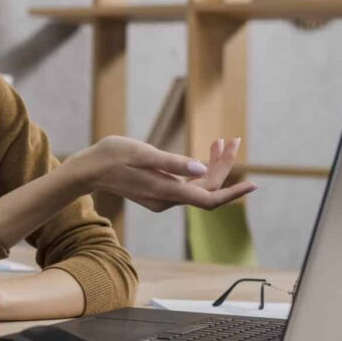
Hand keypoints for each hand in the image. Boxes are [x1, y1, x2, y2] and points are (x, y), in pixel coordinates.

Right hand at [70, 136, 255, 212]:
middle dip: (223, 166)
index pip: (209, 198)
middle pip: (207, 189)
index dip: (233, 192)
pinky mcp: (158, 193)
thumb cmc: (111, 156)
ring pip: (198, 187)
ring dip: (212, 166)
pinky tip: (203, 155)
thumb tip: (200, 166)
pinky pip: (187, 186)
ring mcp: (163, 199)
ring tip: (221, 142)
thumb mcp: (142, 153)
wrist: (87, 170)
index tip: (254, 184)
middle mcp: (168, 200)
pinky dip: (199, 170)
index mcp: (167, 191)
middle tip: (231, 140)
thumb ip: (172, 162)